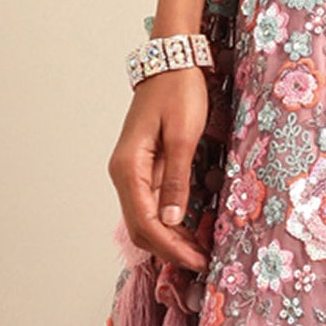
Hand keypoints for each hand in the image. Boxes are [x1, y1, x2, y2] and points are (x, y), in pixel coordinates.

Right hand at [109, 68, 212, 271]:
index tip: (196, 260)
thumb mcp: (182, 135)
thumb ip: (176, 180)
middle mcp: (124, 174)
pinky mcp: (144, 168)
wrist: (171, 62)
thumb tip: (172, 220)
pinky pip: (152, 204)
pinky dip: (169, 222)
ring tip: (198, 252)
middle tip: (202, 262)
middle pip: (141, 227)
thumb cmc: (178, 92)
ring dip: (169, 239)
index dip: (171, 247)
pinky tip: (188, 230)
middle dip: (169, 250)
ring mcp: (132, 172)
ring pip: (145, 218)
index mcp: (129, 168)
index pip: (146, 222)